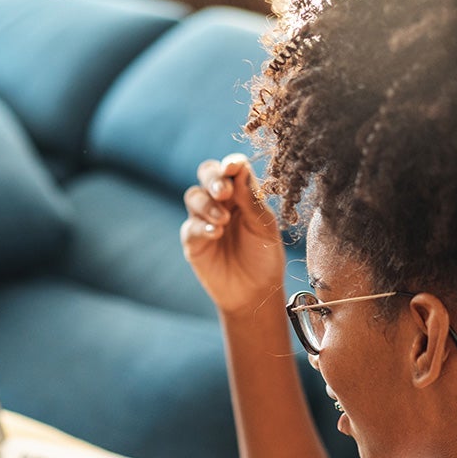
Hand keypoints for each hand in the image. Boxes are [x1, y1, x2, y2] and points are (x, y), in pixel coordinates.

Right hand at [181, 154, 286, 313]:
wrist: (255, 292)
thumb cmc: (264, 256)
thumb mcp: (265, 228)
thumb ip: (252, 200)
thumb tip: (240, 169)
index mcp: (243, 193)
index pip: (233, 169)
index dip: (231, 164)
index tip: (233, 166)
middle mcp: (221, 201)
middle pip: (207, 173)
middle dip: (213, 178)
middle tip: (223, 191)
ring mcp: (204, 219)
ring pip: (194, 196)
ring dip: (207, 204)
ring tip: (223, 220)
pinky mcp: (193, 240)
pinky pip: (191, 226)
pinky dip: (203, 226)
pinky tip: (216, 234)